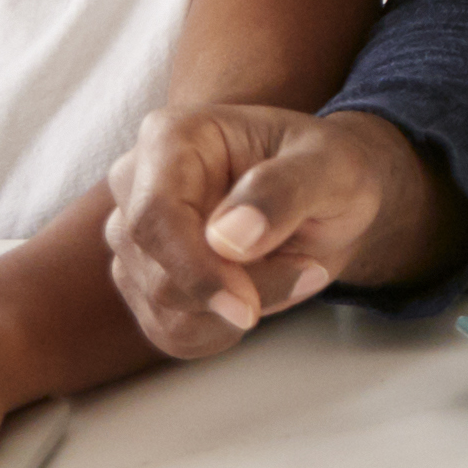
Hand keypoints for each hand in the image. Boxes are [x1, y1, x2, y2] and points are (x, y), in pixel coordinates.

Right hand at [104, 104, 454, 358]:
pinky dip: (220, 330)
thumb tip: (227, 237)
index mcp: (172, 137)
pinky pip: (169, 330)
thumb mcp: (333, 167)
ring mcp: (134, 235)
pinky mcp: (142, 280)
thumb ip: (283, 191)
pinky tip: (257, 294)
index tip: (247, 307)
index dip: (196, 269)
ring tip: (289, 270)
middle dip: (234, 290)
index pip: (154, 215)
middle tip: (306, 271)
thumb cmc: (328, 169)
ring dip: (234, 312)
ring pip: (162, 307)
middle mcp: (138, 183)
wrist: (327, 200)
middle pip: (156, 270)